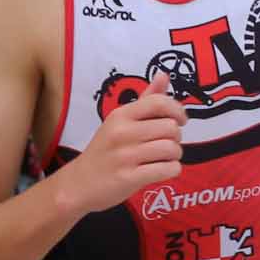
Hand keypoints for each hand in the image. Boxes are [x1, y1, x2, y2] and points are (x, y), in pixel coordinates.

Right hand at [53, 89, 185, 215]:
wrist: (79, 184)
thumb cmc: (105, 151)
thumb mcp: (120, 122)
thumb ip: (145, 101)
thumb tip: (163, 75)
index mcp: (121, 115)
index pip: (159, 102)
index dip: (178, 110)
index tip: (181, 120)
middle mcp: (122, 132)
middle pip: (171, 128)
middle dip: (176, 138)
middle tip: (166, 145)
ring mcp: (125, 156)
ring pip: (172, 149)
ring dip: (175, 156)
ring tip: (164, 158)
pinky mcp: (129, 177)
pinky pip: (167, 169)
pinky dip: (172, 170)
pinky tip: (162, 170)